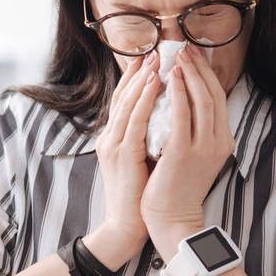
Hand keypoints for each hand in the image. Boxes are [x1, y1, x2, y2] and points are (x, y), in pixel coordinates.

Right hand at [87, 49, 162, 265]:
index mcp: (114, 138)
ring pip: (128, 103)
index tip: (149, 58)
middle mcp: (110, 137)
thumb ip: (146, 139)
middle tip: (154, 49)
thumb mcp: (141, 161)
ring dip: (143, 78)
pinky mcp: (122, 154)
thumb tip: (165, 120)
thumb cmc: (139, 196)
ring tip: (157, 58)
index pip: (124, 100)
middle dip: (139, 71)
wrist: (127, 226)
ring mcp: (113, 144)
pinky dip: (145, 99)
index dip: (135, 78)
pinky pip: (135, 120)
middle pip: (123, 95)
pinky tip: (156, 84)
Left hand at [140, 44, 234, 256]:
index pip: (217, 99)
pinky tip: (170, 79)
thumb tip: (181, 103)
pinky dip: (178, 94)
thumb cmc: (175, 187)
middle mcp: (218, 142)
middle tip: (185, 48)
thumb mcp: (191, 154)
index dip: (207, 75)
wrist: (172, 218)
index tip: (195, 55)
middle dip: (199, 68)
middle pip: (212, 95)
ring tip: (177, 56)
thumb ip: (192, 131)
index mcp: (222, 141)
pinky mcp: (184, 153)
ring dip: (189, 75)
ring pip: (201, 101)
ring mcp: (203, 147)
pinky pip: (182, 116)